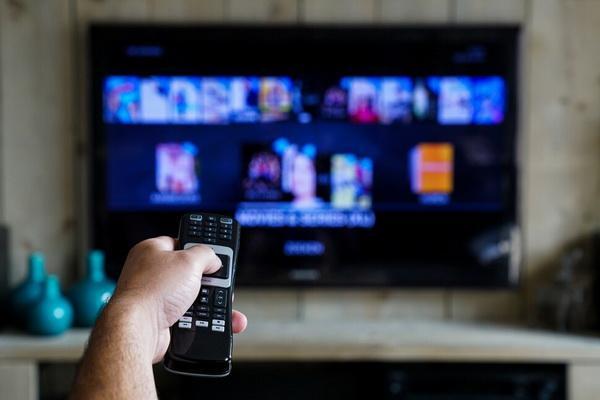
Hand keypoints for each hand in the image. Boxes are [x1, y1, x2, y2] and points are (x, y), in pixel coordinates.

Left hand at [113, 236, 247, 362]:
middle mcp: (149, 273)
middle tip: (216, 283)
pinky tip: (203, 319)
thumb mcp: (189, 261)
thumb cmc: (152, 292)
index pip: (180, 243)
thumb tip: (213, 259)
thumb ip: (206, 254)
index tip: (213, 256)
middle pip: (187, 272)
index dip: (198, 249)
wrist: (138, 329)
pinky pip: (185, 316)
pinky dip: (196, 319)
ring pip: (189, 297)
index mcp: (151, 251)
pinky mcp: (159, 318)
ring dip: (205, 303)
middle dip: (206, 281)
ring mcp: (154, 296)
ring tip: (213, 305)